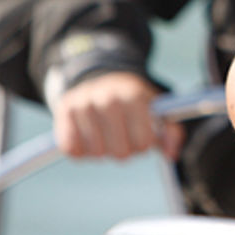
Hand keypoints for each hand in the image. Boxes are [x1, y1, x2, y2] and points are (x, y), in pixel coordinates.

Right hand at [53, 71, 183, 160]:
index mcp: (134, 95)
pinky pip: (72, 150)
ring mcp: (83, 103)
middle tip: (123, 137)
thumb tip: (171, 155)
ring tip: (106, 135)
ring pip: (96, 153)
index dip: (144, 145)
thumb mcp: (157, 110)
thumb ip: (171, 132)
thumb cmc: (135, 102)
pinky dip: (81, 151)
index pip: (144, 142)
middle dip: (125, 150)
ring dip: (103, 151)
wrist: (103, 79)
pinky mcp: (63, 111)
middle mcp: (107, 97)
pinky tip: (88, 137)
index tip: (142, 136)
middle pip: (120, 152)